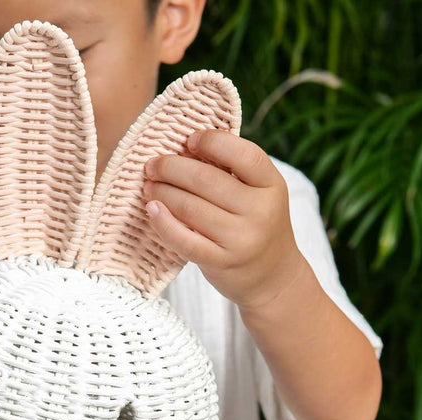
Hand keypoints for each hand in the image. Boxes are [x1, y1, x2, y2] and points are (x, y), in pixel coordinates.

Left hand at [142, 130, 308, 312]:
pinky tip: (152, 210)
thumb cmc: (257, 226)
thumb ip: (233, 172)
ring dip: (162, 193)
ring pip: (190, 207)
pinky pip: (184, 240)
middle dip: (171, 167)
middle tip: (153, 166)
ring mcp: (241, 239)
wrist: (272, 277)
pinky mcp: (221, 262)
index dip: (212, 142)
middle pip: (206, 180)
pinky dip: (163, 223)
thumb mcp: (259, 194)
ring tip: (150, 187)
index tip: (189, 141)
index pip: (244, 154)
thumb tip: (183, 148)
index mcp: (272, 186)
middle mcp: (260, 212)